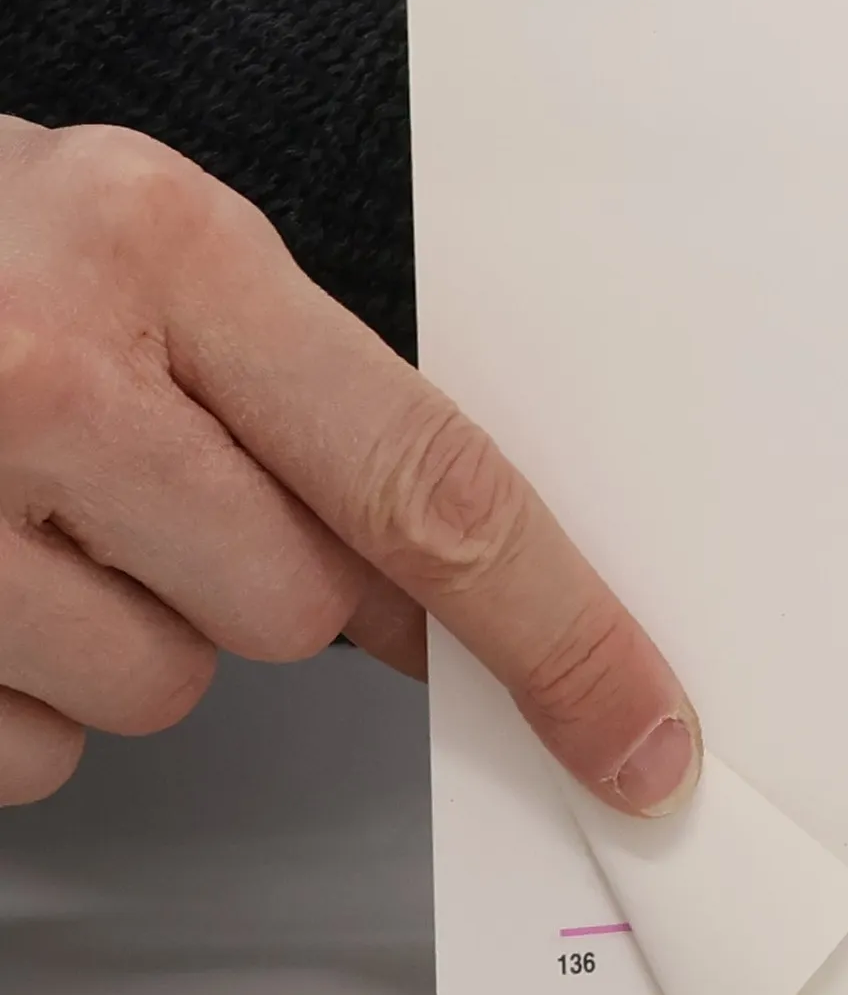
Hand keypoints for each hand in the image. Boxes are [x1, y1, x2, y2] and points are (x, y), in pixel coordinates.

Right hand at [0, 118, 700, 807]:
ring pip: (161, 689)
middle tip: (158, 475)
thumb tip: (450, 600)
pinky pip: (36, 748)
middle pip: (296, 607)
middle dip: (260, 575)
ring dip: (128, 625)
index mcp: (168, 247)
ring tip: (32, 500)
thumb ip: (309, 409)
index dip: (557, 627)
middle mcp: (45, 373)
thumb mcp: (156, 258)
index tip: (639, 734)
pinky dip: (23, 683)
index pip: (429, 479)